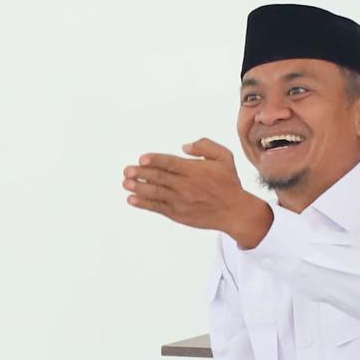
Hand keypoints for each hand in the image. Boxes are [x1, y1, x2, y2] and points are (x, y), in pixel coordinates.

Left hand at [124, 140, 272, 244]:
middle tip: (127, 170)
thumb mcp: (225, 157)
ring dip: (139, 188)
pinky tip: (131, 199)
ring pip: (156, 193)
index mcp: (195, 170)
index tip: (141, 159)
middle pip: (160, 178)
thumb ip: (205, 146)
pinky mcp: (177, 213)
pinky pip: (157, 208)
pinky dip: (143, 204)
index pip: (171, 163)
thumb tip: (184, 147)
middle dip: (141, 174)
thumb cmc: (228, 183)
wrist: (234, 211)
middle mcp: (186, 186)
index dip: (155, 160)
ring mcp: (180, 201)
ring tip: (125, 183)